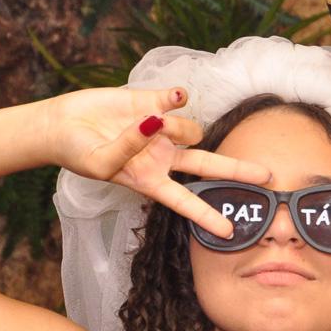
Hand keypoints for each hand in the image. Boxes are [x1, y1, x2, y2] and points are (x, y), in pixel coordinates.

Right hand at [47, 86, 271, 238]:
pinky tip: (175, 97)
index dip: (207, 216)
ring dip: (173, 128)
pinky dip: (177, 99)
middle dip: (238, 170)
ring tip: (140, 124)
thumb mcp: (102, 164)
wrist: (62, 124)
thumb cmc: (78, 153)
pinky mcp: (154, 102)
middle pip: (209, 166)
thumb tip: (156, 124)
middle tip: (268, 176)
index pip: (186, 202)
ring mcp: (163, 130)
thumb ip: (130, 148)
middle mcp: (164, 157)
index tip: (230, 233)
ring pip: (192, 130)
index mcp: (152, 181)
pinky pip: (177, 100)